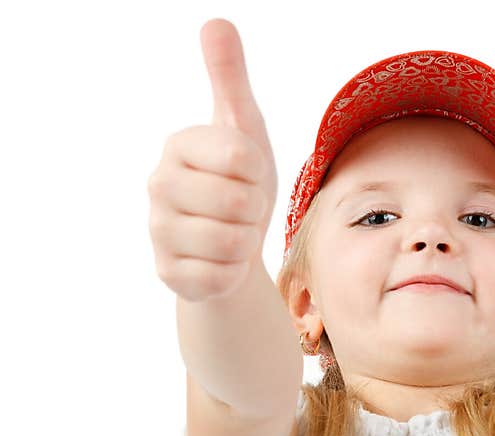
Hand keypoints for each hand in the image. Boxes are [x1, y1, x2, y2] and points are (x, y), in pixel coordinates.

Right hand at [147, 18, 277, 301]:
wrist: (233, 246)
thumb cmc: (240, 184)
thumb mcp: (244, 129)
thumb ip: (230, 79)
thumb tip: (216, 21)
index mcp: (179, 145)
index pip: (242, 157)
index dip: (258, 173)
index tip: (246, 176)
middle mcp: (158, 185)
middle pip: (239, 202)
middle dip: (254, 210)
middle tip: (241, 209)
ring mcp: (158, 232)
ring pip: (230, 241)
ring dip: (245, 241)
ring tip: (233, 233)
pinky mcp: (168, 273)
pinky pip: (221, 275)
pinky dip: (233, 271)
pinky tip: (221, 261)